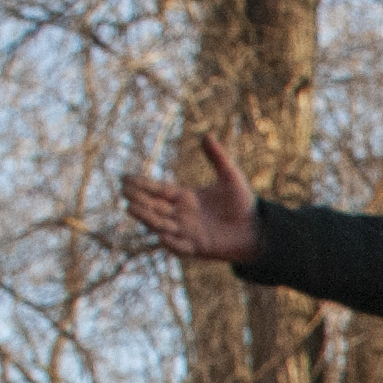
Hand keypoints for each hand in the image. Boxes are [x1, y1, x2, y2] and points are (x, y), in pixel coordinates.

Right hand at [121, 133, 263, 265]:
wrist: (259, 229)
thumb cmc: (243, 203)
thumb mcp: (231, 177)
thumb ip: (218, 158)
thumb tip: (206, 135)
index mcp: (185, 197)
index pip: (158, 190)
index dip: (142, 184)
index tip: (124, 179)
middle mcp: (182, 215)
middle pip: (154, 207)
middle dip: (139, 199)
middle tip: (124, 192)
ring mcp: (188, 232)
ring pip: (161, 225)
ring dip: (147, 218)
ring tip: (131, 209)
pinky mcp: (198, 247)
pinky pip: (181, 247)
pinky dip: (172, 244)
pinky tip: (162, 237)